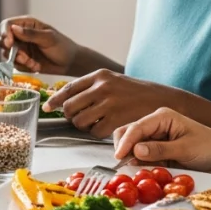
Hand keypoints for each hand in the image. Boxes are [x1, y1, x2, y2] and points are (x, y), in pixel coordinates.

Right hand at [0, 17, 77, 73]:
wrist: (70, 63)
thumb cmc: (62, 46)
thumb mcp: (48, 38)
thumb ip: (31, 34)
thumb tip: (14, 28)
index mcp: (27, 24)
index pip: (7, 25)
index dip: (5, 33)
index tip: (10, 44)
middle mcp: (20, 35)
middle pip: (3, 40)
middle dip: (11, 51)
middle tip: (24, 57)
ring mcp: (20, 48)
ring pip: (7, 54)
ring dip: (18, 60)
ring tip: (32, 63)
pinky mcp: (22, 60)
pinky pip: (14, 64)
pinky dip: (23, 67)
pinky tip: (36, 66)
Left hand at [44, 69, 191, 137]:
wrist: (163, 100)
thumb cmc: (135, 92)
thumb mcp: (113, 80)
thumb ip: (91, 86)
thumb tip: (64, 97)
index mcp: (100, 76)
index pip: (68, 88)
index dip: (55, 100)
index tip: (47, 106)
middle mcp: (102, 88)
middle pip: (70, 107)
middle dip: (71, 116)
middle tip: (79, 118)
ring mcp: (109, 105)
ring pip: (79, 122)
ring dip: (84, 126)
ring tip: (96, 122)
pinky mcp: (116, 121)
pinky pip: (94, 132)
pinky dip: (97, 133)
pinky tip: (106, 128)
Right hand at [112, 106, 210, 172]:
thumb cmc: (210, 148)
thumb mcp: (185, 149)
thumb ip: (159, 150)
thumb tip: (135, 150)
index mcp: (162, 117)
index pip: (136, 127)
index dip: (125, 142)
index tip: (118, 157)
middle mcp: (155, 124)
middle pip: (128, 132)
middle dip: (123, 147)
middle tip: (123, 165)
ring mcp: (155, 137)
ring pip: (132, 145)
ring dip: (130, 157)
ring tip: (133, 170)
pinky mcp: (156, 149)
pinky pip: (141, 155)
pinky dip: (139, 163)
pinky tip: (142, 170)